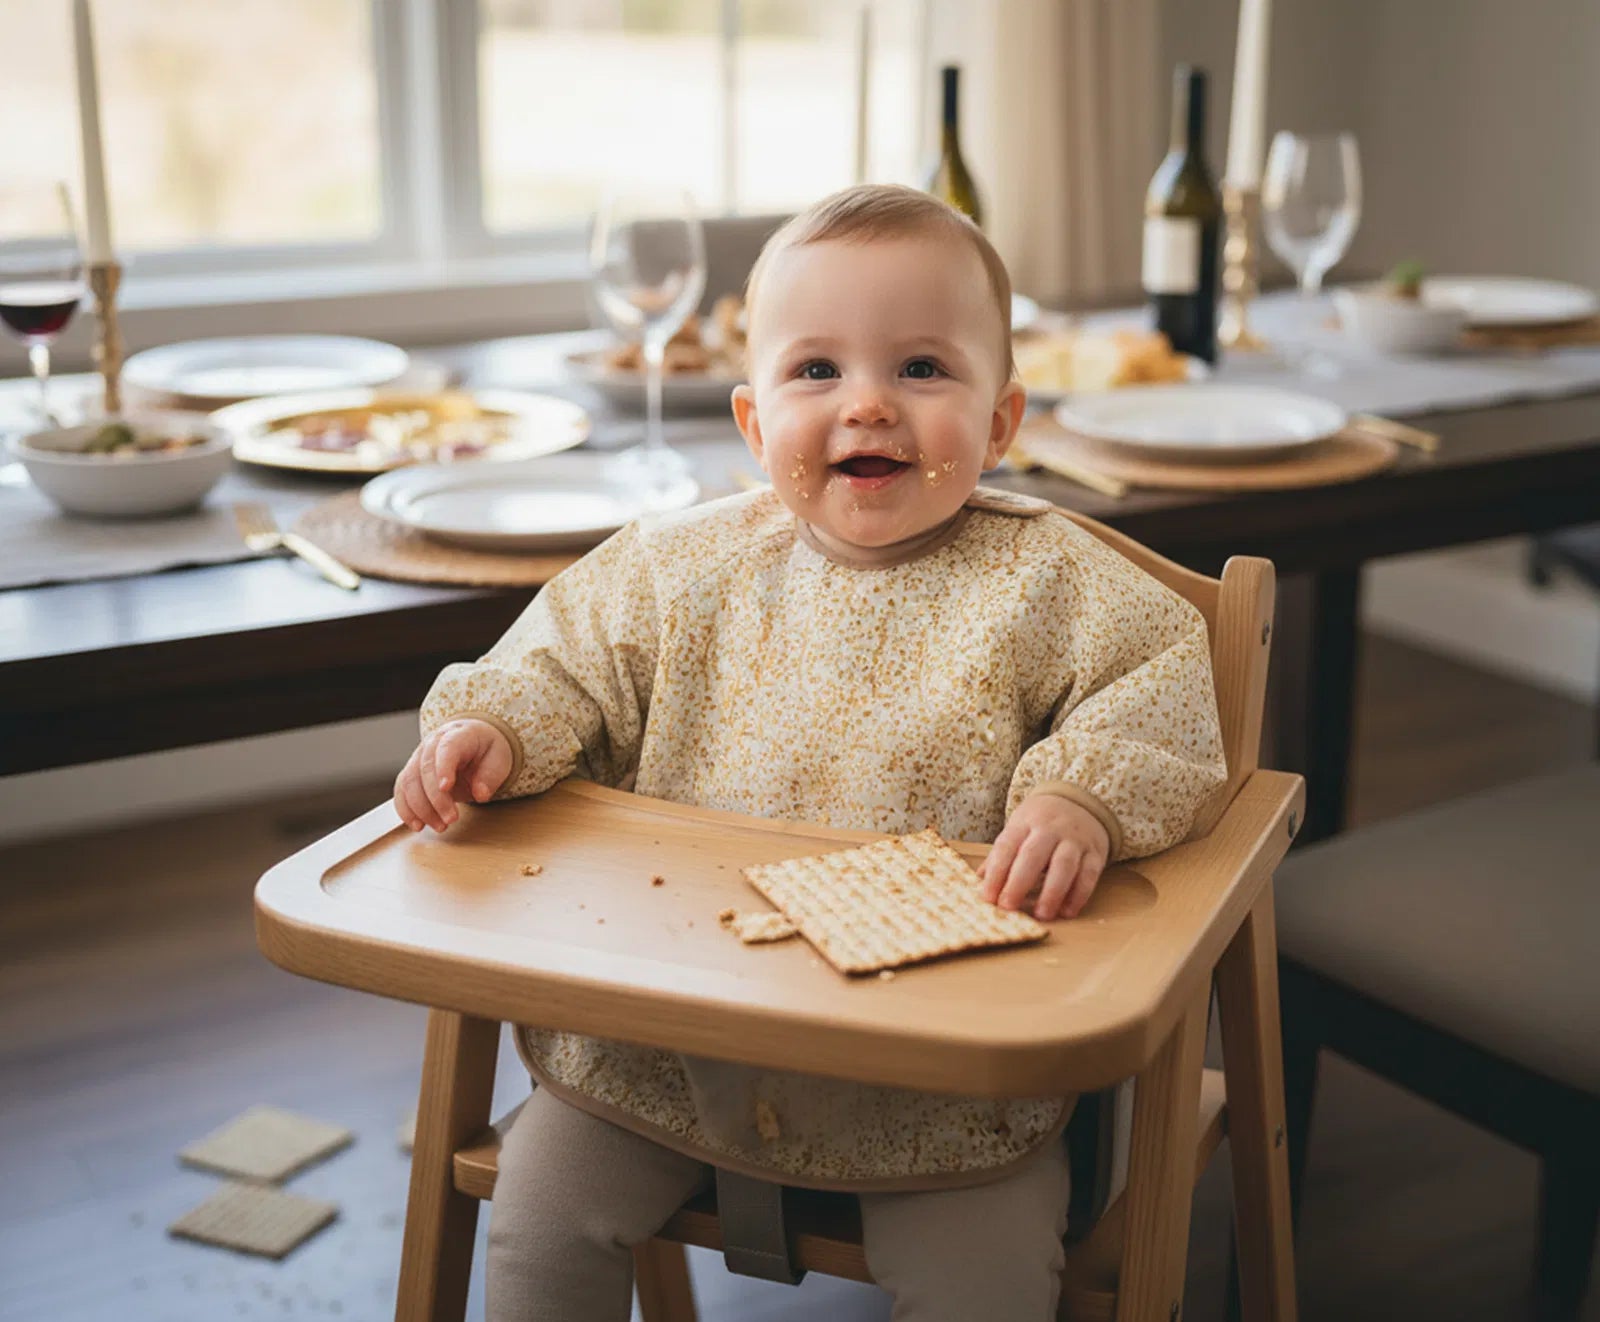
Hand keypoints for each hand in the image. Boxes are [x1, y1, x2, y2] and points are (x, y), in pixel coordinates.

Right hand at [393, 719, 513, 833]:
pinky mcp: (411, 774)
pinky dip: (406, 810)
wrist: (471, 742)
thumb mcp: (499, 759)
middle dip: (436, 799)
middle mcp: (432, 744)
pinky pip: (401, 791)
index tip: (446, 788)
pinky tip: (418, 825)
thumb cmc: (485, 750)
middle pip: (425, 769)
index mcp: (458, 735)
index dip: (443, 767)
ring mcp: (418, 758)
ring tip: (440, 826)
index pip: (447, 748)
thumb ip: (491, 776)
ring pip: (409, 782)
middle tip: (451, 819)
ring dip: (421, 809)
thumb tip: (481, 794)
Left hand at [978, 795, 1110, 920]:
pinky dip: (1079, 894)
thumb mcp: (1018, 828)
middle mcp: (1050, 829)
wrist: (1081, 801)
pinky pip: (1089, 874)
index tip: (988, 897)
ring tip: (1041, 914)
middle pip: (1033, 855)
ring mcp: (1075, 840)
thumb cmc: (1042, 822)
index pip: (1007, 846)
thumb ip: (1002, 854)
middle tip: (1008, 907)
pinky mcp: (1095, 852)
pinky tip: (1067, 911)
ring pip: (1064, 865)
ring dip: (1052, 892)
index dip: (996, 873)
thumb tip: (980, 880)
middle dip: (1019, 883)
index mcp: (1025, 822)